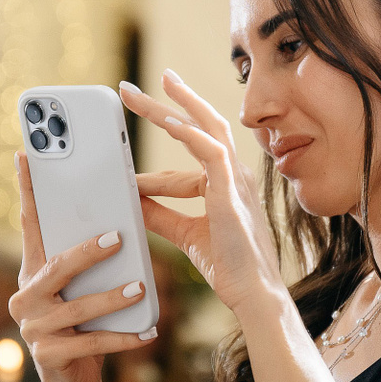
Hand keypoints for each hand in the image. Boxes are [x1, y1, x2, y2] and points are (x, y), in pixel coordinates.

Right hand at [9, 153, 156, 381]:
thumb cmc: (83, 329)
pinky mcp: (47, 356)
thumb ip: (86, 261)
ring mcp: (32, 328)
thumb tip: (116, 221)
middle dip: (87, 251)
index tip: (26, 155)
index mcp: (33, 270)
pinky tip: (148, 332)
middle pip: (56, 265)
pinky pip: (91, 343)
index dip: (28, 191)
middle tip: (117, 237)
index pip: (30, 224)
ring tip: (142, 288)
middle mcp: (25, 295)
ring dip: (112, 298)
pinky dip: (123, 337)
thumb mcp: (82, 290)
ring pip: (78, 307)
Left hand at [118, 72, 285, 317]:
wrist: (253, 292)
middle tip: (132, 89)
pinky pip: (211, 151)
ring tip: (141, 92)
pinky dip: (188, 133)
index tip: (127, 140)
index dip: (155, 147)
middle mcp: (233, 173)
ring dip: (172, 105)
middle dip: (166, 102)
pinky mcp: (232, 190)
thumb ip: (160, 215)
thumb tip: (132, 200)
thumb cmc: (230, 266)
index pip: (188, 150)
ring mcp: (235, 178)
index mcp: (225, 181)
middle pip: (199, 124)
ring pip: (206, 127)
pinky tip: (166, 120)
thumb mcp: (185, 234)